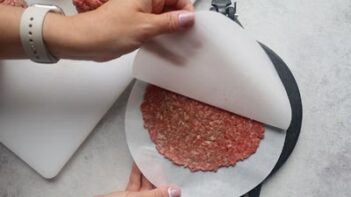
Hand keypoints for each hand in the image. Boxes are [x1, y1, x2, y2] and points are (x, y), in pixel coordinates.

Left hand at [43, 0, 194, 61]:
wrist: (85, 41)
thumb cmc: (107, 30)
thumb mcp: (145, 27)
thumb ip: (169, 22)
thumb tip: (187, 18)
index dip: (186, 9)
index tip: (190, 24)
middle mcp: (145, 2)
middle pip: (172, 8)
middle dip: (181, 21)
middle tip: (187, 36)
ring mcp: (142, 14)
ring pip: (165, 19)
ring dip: (172, 31)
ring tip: (179, 43)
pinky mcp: (138, 26)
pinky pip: (156, 29)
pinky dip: (163, 38)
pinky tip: (168, 48)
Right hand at [96, 163, 180, 196]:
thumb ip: (157, 195)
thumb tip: (176, 191)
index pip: (166, 195)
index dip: (171, 186)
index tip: (176, 172)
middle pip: (157, 189)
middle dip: (160, 175)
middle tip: (165, 160)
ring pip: (146, 185)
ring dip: (148, 172)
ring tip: (152, 158)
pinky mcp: (128, 196)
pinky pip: (135, 184)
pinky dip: (137, 174)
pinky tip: (138, 163)